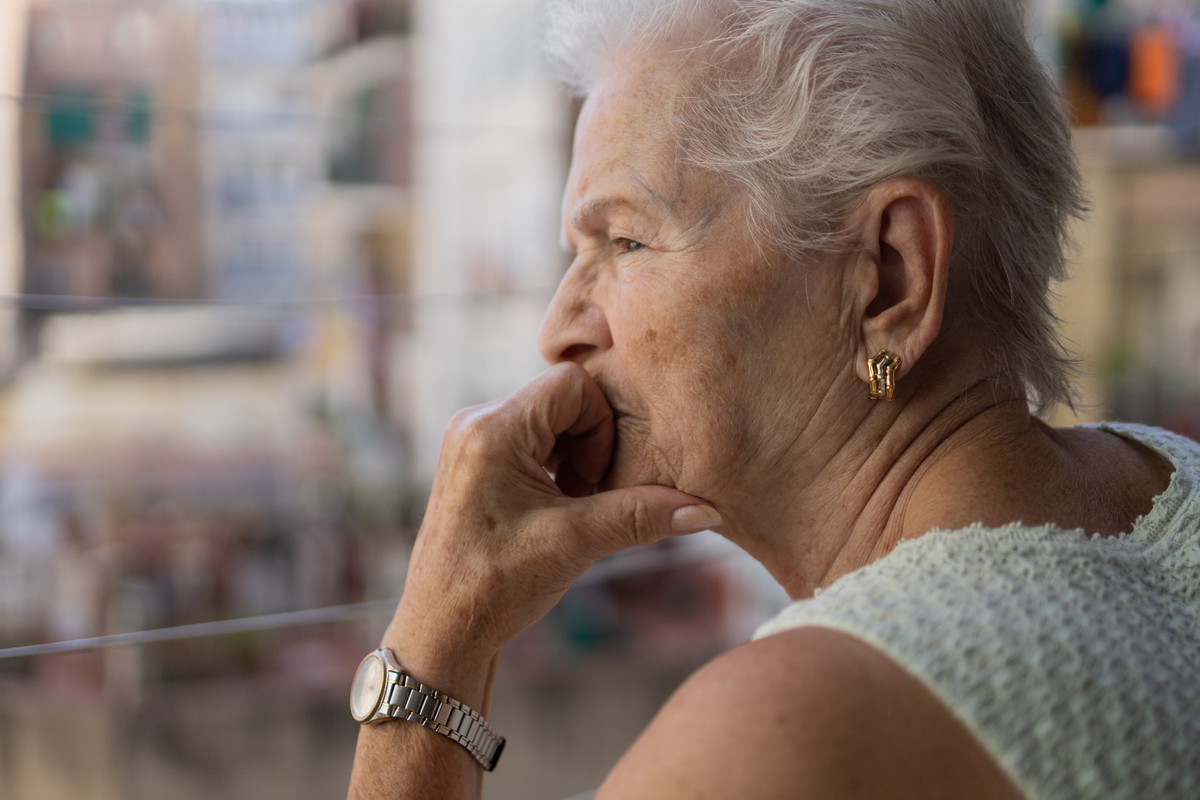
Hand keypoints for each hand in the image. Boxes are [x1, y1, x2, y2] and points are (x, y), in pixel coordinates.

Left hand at [382, 362, 720, 698]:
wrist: (441, 633)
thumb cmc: (494, 589)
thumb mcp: (575, 544)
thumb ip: (641, 516)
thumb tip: (706, 511)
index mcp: (491, 428)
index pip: (573, 385)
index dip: (601, 428)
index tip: (595, 483)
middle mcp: (476, 422)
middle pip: (564, 400)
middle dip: (591, 447)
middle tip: (587, 500)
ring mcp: (473, 442)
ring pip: (551, 422)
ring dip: (576, 461)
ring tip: (572, 511)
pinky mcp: (477, 463)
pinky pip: (533, 442)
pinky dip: (557, 471)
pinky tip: (557, 513)